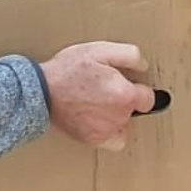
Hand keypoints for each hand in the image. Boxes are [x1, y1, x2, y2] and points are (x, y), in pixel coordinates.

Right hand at [38, 42, 157, 150]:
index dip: (139, 89)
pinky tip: (101, 120)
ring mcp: (107, 130)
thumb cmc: (68, 71)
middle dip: (125, 99)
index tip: (129, 84)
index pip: (149, 98)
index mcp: (125, 95)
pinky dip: (111, 132)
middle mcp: (119, 116)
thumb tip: (143, 66)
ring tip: (99, 102)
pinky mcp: (94, 139)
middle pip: (134, 110)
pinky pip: (114, 140)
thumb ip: (129, 55)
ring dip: (117, 115)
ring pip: (124, 124)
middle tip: (106, 88)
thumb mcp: (100, 50)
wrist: (42, 92)